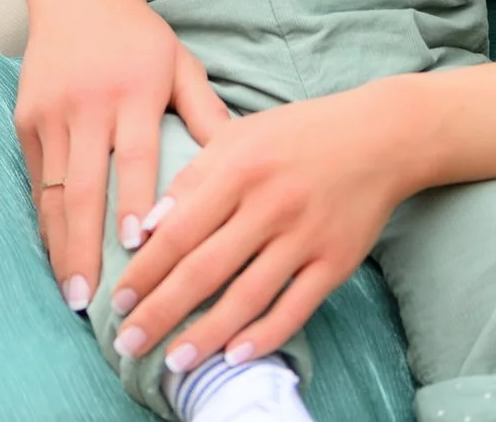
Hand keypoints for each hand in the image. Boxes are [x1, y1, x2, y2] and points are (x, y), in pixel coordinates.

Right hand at [18, 0, 232, 309]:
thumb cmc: (139, 36)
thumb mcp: (181, 65)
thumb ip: (207, 113)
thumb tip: (245, 163)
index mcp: (132, 92)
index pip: (133, 156)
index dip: (132, 202)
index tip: (135, 249)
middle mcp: (86, 106)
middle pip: (81, 187)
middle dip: (84, 248)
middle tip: (91, 300)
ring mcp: (50, 114)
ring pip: (50, 191)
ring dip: (60, 246)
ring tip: (70, 293)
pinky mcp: (26, 119)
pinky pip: (35, 179)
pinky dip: (44, 220)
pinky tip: (57, 255)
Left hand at [109, 81, 418, 368]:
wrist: (378, 137)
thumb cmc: (297, 134)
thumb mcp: (237, 136)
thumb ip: (191, 178)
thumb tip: (148, 227)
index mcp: (237, 168)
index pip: (178, 230)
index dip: (144, 270)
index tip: (117, 299)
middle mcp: (270, 204)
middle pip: (205, 269)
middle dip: (161, 311)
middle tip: (129, 342)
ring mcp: (305, 236)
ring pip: (247, 296)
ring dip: (206, 334)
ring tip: (174, 361)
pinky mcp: (336, 261)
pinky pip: (295, 306)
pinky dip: (265, 334)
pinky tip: (234, 355)